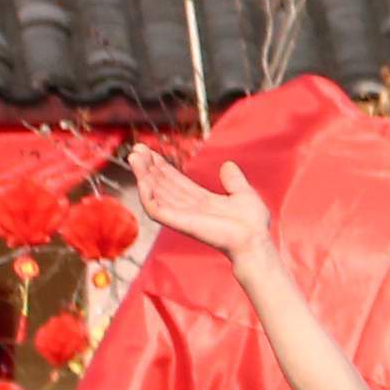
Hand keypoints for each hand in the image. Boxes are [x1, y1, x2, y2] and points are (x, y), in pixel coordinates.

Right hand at [130, 146, 270, 264]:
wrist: (255, 238)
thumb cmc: (253, 223)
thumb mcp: (243, 193)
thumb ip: (233, 180)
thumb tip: (228, 164)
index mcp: (202, 201)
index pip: (175, 181)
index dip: (162, 167)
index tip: (150, 152)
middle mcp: (189, 208)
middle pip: (162, 185)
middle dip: (149, 168)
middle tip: (136, 150)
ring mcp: (182, 215)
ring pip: (155, 194)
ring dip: (143, 176)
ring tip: (135, 158)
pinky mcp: (179, 223)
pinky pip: (156, 210)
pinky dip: (147, 196)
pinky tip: (142, 181)